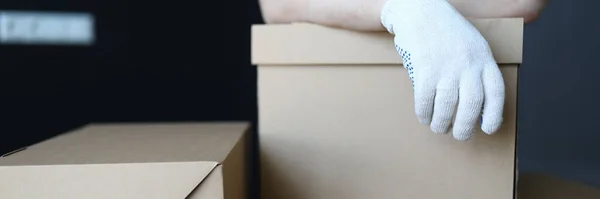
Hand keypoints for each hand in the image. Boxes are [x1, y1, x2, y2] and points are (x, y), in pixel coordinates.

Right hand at [381, 0, 504, 139]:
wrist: (421, 11)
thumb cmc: (446, 31)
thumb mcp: (472, 45)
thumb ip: (476, 70)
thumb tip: (475, 104)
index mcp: (484, 58)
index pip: (495, 92)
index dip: (493, 115)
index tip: (488, 129)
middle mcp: (468, 64)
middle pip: (471, 105)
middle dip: (465, 127)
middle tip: (459, 136)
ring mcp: (446, 66)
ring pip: (448, 106)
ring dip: (442, 123)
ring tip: (439, 128)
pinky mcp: (425, 68)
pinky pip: (426, 99)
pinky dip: (425, 113)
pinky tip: (424, 117)